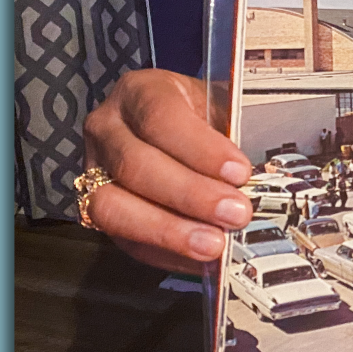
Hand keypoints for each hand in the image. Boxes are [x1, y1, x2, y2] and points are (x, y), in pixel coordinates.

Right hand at [81, 69, 255, 272]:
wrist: (179, 128)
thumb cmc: (202, 117)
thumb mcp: (220, 109)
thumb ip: (234, 136)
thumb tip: (259, 179)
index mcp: (140, 92)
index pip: (161, 118)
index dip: (201, 149)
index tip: (240, 172)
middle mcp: (107, 127)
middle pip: (136, 164)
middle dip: (190, 195)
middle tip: (235, 214)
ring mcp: (93, 170)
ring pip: (114, 206)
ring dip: (168, 231)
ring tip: (214, 245)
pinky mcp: (95, 210)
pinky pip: (122, 238)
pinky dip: (163, 252)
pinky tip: (198, 259)